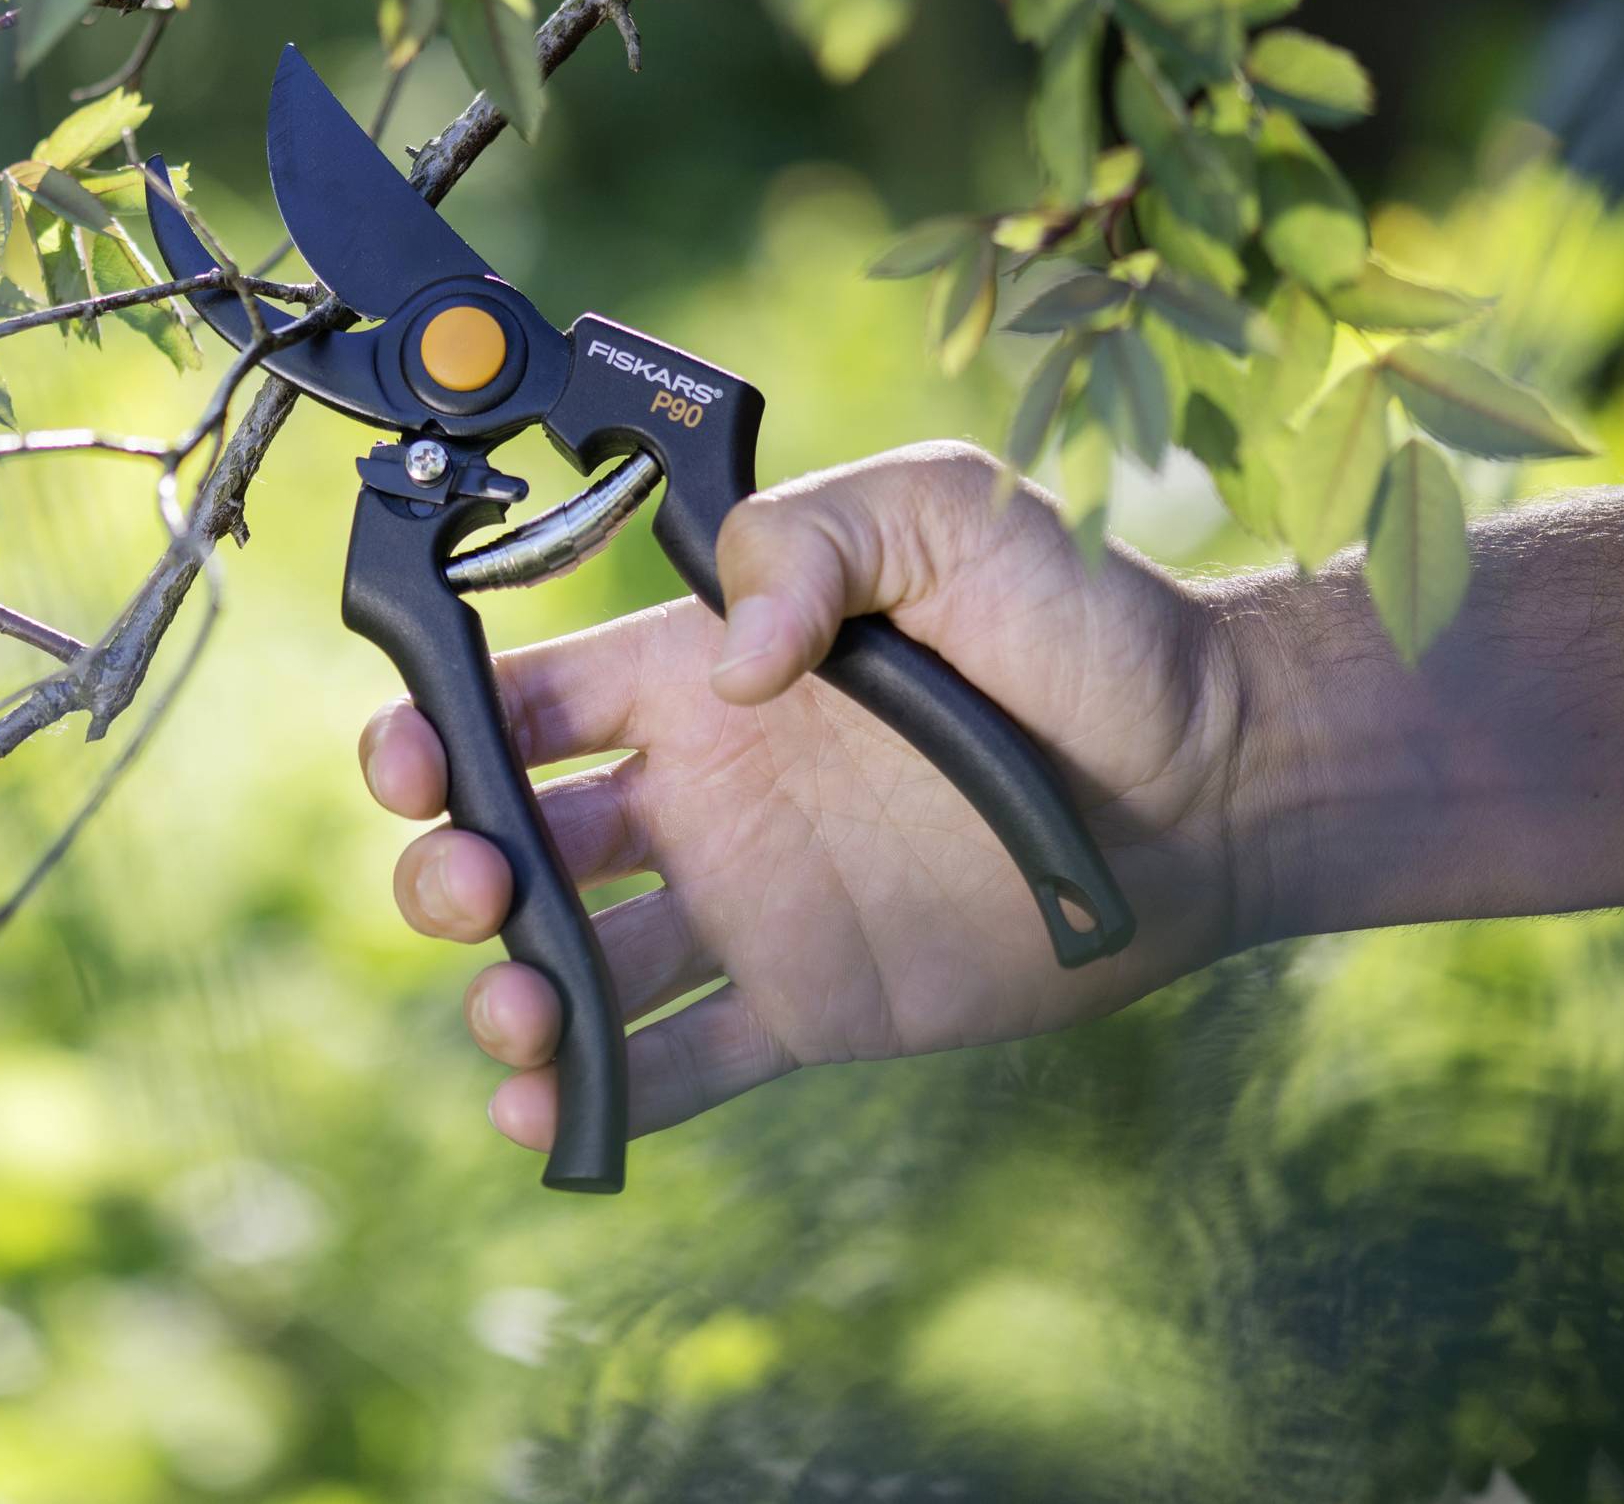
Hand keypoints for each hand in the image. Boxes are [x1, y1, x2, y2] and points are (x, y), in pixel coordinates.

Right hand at [362, 443, 1256, 1153]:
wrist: (1215, 776)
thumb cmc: (1086, 622)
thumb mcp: (948, 512)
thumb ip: (814, 542)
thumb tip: (731, 667)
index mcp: (699, 669)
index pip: (523, 698)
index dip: (436, 724)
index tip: (407, 758)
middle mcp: (701, 790)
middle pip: (514, 837)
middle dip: (455, 868)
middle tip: (477, 886)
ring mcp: (746, 905)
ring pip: (575, 963)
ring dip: (513, 990)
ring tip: (523, 1010)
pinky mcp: (807, 1003)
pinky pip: (676, 1061)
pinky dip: (598, 1096)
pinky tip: (543, 1111)